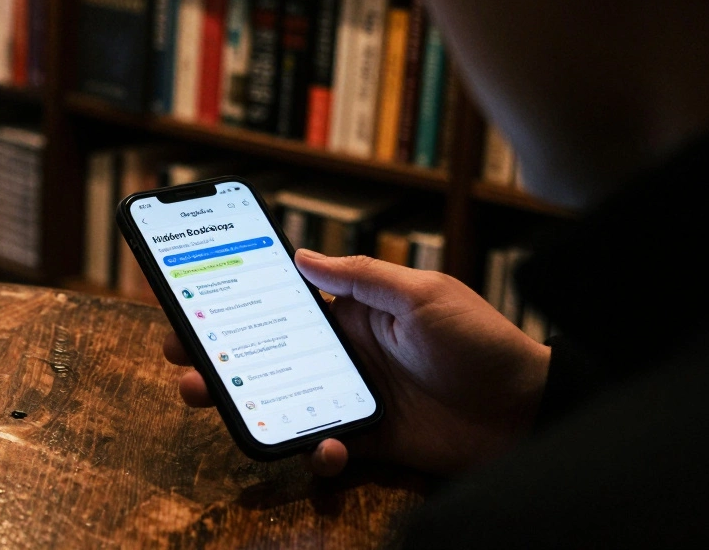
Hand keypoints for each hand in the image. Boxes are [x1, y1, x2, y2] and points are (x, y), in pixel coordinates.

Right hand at [164, 250, 550, 476]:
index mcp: (353, 315)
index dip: (236, 302)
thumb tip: (302, 255)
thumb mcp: (423, 296)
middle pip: (266, 353)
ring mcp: (353, 398)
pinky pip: (325, 447)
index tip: (192, 299)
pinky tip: (326, 447)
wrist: (528, 413)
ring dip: (242, 400)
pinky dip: (318, 452)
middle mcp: (345, 355)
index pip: (282, 304)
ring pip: (281, 400)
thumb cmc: (481, 343)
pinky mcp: (370, 440)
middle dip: (218, 353)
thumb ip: (362, 279)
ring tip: (209, 397)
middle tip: (179, 355)